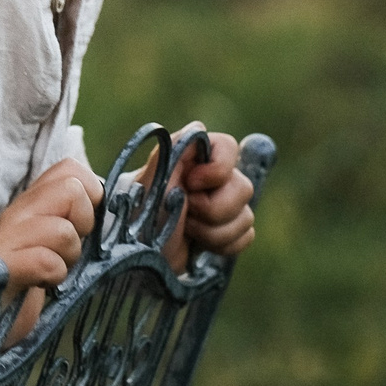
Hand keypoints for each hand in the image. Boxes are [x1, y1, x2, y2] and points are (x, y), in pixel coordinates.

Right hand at [0, 158, 102, 342]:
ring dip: (69, 257)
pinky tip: (44, 285)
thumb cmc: (35, 281)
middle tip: (70, 251)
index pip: (71, 169)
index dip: (90, 195)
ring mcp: (7, 240)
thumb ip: (80, 219)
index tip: (84, 227)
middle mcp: (18, 213)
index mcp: (34, 202)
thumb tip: (121, 203)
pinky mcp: (1, 271)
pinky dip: (54, 275)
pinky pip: (45, 262)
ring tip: (56, 272)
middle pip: (71, 189)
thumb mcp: (60, 243)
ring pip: (62, 229)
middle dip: (84, 224)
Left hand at [153, 123, 256, 270]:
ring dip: (213, 231)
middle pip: (243, 188)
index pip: (229, 146)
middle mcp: (212, 177)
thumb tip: (199, 129)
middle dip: (213, 209)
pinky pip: (245, 236)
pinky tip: (199, 243)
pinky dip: (222, 245)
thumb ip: (174, 149)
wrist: (139, 256)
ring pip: (246, 217)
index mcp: (193, 157)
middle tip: (185, 213)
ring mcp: (222, 204)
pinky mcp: (227, 230)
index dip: (217, 170)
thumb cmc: (139, 214)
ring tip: (186, 230)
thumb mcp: (151, 178)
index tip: (190, 184)